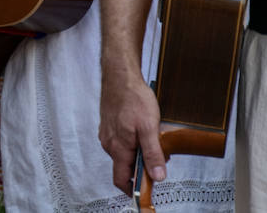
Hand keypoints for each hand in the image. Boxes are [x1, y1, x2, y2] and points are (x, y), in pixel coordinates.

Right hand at [99, 69, 166, 195]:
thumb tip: (158, 176)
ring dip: (138, 151)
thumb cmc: (133, 98)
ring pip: (124, 152)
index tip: (146, 190)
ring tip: (152, 137)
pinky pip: (121, 141)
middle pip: (125, 166)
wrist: (120, 76)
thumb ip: (153, 153)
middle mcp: (109, 143)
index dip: (132, 189)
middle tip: (159, 154)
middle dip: (142, 165)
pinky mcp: (109, 125)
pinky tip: (142, 128)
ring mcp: (107, 134)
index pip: (120, 179)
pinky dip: (133, 140)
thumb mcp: (150, 127)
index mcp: (118, 148)